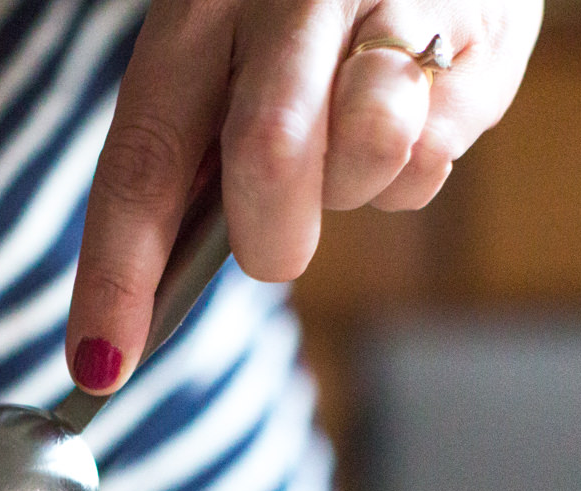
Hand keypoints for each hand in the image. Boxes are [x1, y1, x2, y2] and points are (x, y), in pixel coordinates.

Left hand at [66, 0, 540, 390]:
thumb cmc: (312, 6)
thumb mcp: (233, 45)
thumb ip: (198, 149)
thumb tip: (158, 289)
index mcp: (200, 10)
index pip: (141, 160)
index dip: (118, 273)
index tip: (101, 363)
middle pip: (267, 158)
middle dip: (274, 235)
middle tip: (280, 238)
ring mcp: (390, 7)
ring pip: (372, 155)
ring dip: (362, 186)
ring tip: (362, 131)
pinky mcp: (479, 34)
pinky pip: (439, 151)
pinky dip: (424, 155)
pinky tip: (421, 101)